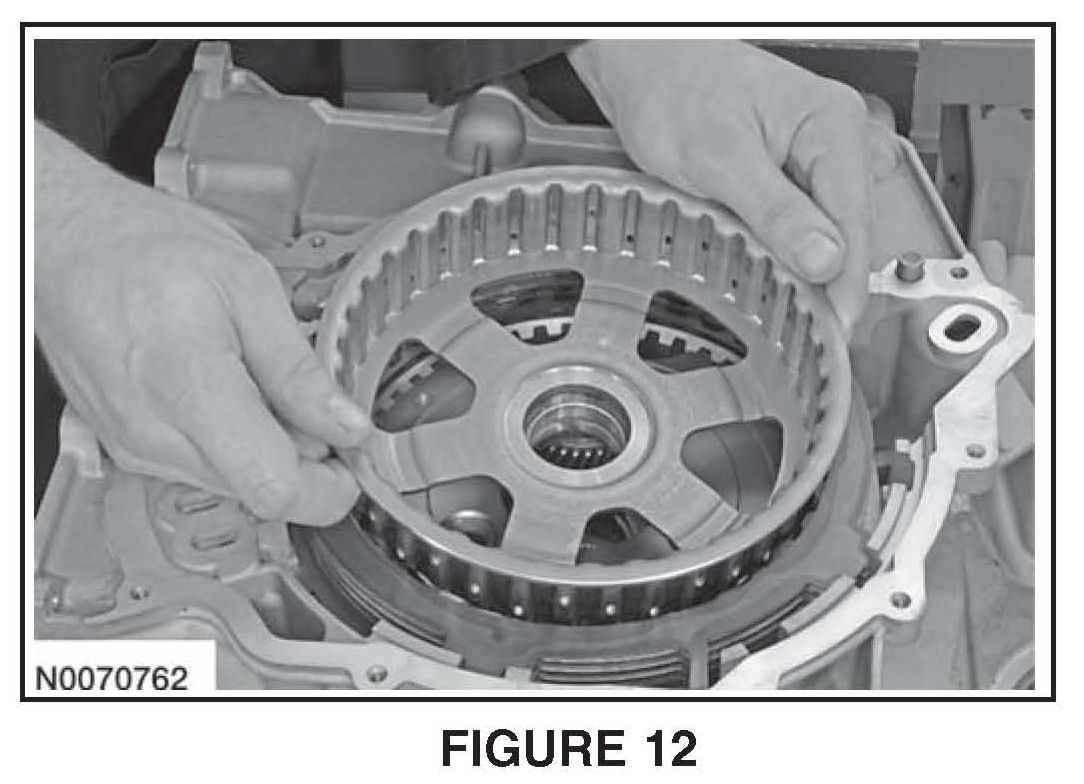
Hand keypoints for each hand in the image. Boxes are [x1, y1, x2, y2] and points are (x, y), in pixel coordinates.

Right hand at [35, 124, 366, 525]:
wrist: (67, 245)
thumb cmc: (145, 250)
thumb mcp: (248, 286)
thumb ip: (299, 369)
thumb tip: (347, 425)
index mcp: (190, 387)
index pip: (273, 487)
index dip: (327, 488)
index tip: (352, 463)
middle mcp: (155, 432)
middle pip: (257, 493)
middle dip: (304, 462)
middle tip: (318, 410)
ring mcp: (134, 446)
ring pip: (230, 484)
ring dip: (266, 451)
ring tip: (263, 386)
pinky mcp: (125, 447)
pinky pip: (198, 468)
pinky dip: (231, 443)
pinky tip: (230, 393)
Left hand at [569, 40, 871, 331]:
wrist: (641, 66)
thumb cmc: (672, 90)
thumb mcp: (720, 158)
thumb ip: (775, 210)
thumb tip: (825, 260)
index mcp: (832, 124)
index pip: (857, 220)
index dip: (848, 283)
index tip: (835, 329)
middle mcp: (834, 136)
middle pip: (852, 229)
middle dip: (834, 282)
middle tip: (811, 334)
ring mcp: (815, 154)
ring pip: (830, 230)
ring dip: (814, 271)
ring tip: (797, 313)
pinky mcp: (790, 171)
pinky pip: (807, 222)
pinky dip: (794, 253)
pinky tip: (780, 276)